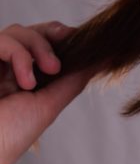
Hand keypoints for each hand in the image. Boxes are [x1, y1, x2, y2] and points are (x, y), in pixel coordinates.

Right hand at [0, 21, 95, 163]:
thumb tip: (106, 59)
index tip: (78, 39)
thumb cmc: (11, 134)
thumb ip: (74, 79)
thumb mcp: (49, 104)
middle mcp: (6, 67)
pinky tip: (25, 81)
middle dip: (51, 34)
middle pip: (30, 30)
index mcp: (24, 77)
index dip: (59, 36)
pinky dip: (19, 56)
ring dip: (38, 47)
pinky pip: (0, 40)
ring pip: (17, 30)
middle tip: (65, 48)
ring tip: (49, 70)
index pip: (43, 44)